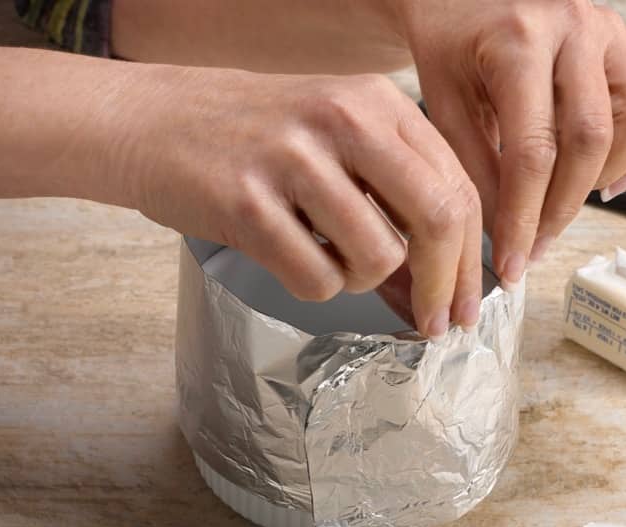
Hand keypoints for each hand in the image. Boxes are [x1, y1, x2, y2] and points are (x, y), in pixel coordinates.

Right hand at [126, 67, 481, 336]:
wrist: (155, 122)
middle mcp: (342, 120)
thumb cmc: (255, 143)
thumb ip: (392, 210)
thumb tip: (436, 292)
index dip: (470, 260)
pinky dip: (315, 286)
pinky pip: (317, 278)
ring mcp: (293, 159)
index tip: (468, 305)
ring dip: (362, 281)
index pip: (458, 189)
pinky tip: (292, 258)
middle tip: (435, 324)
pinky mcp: (247, 202)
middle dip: (445, 287)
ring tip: (330, 260)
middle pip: (436, 219)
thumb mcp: (335, 152)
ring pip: (377, 257)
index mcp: (376, 103)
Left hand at [393, 0, 625, 285]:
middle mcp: (577, 29)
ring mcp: (615, 33)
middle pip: (592, 140)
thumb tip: (504, 233)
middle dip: (562, 210)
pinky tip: (610, 176)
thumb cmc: (450, 45)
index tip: (512, 262)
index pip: (532, 151)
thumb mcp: (442, 103)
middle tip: (534, 245)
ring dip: (610, 176)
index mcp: (519, 42)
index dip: (523, 218)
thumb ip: (473, 166)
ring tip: (568, 198)